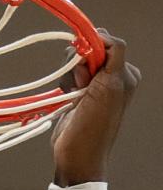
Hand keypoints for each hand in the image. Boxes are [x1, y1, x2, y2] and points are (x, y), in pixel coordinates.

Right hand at [50, 32, 140, 185]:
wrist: (77, 155)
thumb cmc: (95, 126)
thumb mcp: (111, 84)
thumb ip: (112, 54)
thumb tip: (99, 34)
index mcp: (126, 73)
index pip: (108, 42)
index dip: (92, 48)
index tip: (84, 66)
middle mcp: (112, 77)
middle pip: (89, 50)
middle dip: (78, 63)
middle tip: (81, 86)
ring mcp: (94, 85)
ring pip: (75, 62)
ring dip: (69, 76)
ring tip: (73, 95)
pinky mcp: (78, 94)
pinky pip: (67, 76)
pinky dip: (64, 84)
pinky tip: (68, 99)